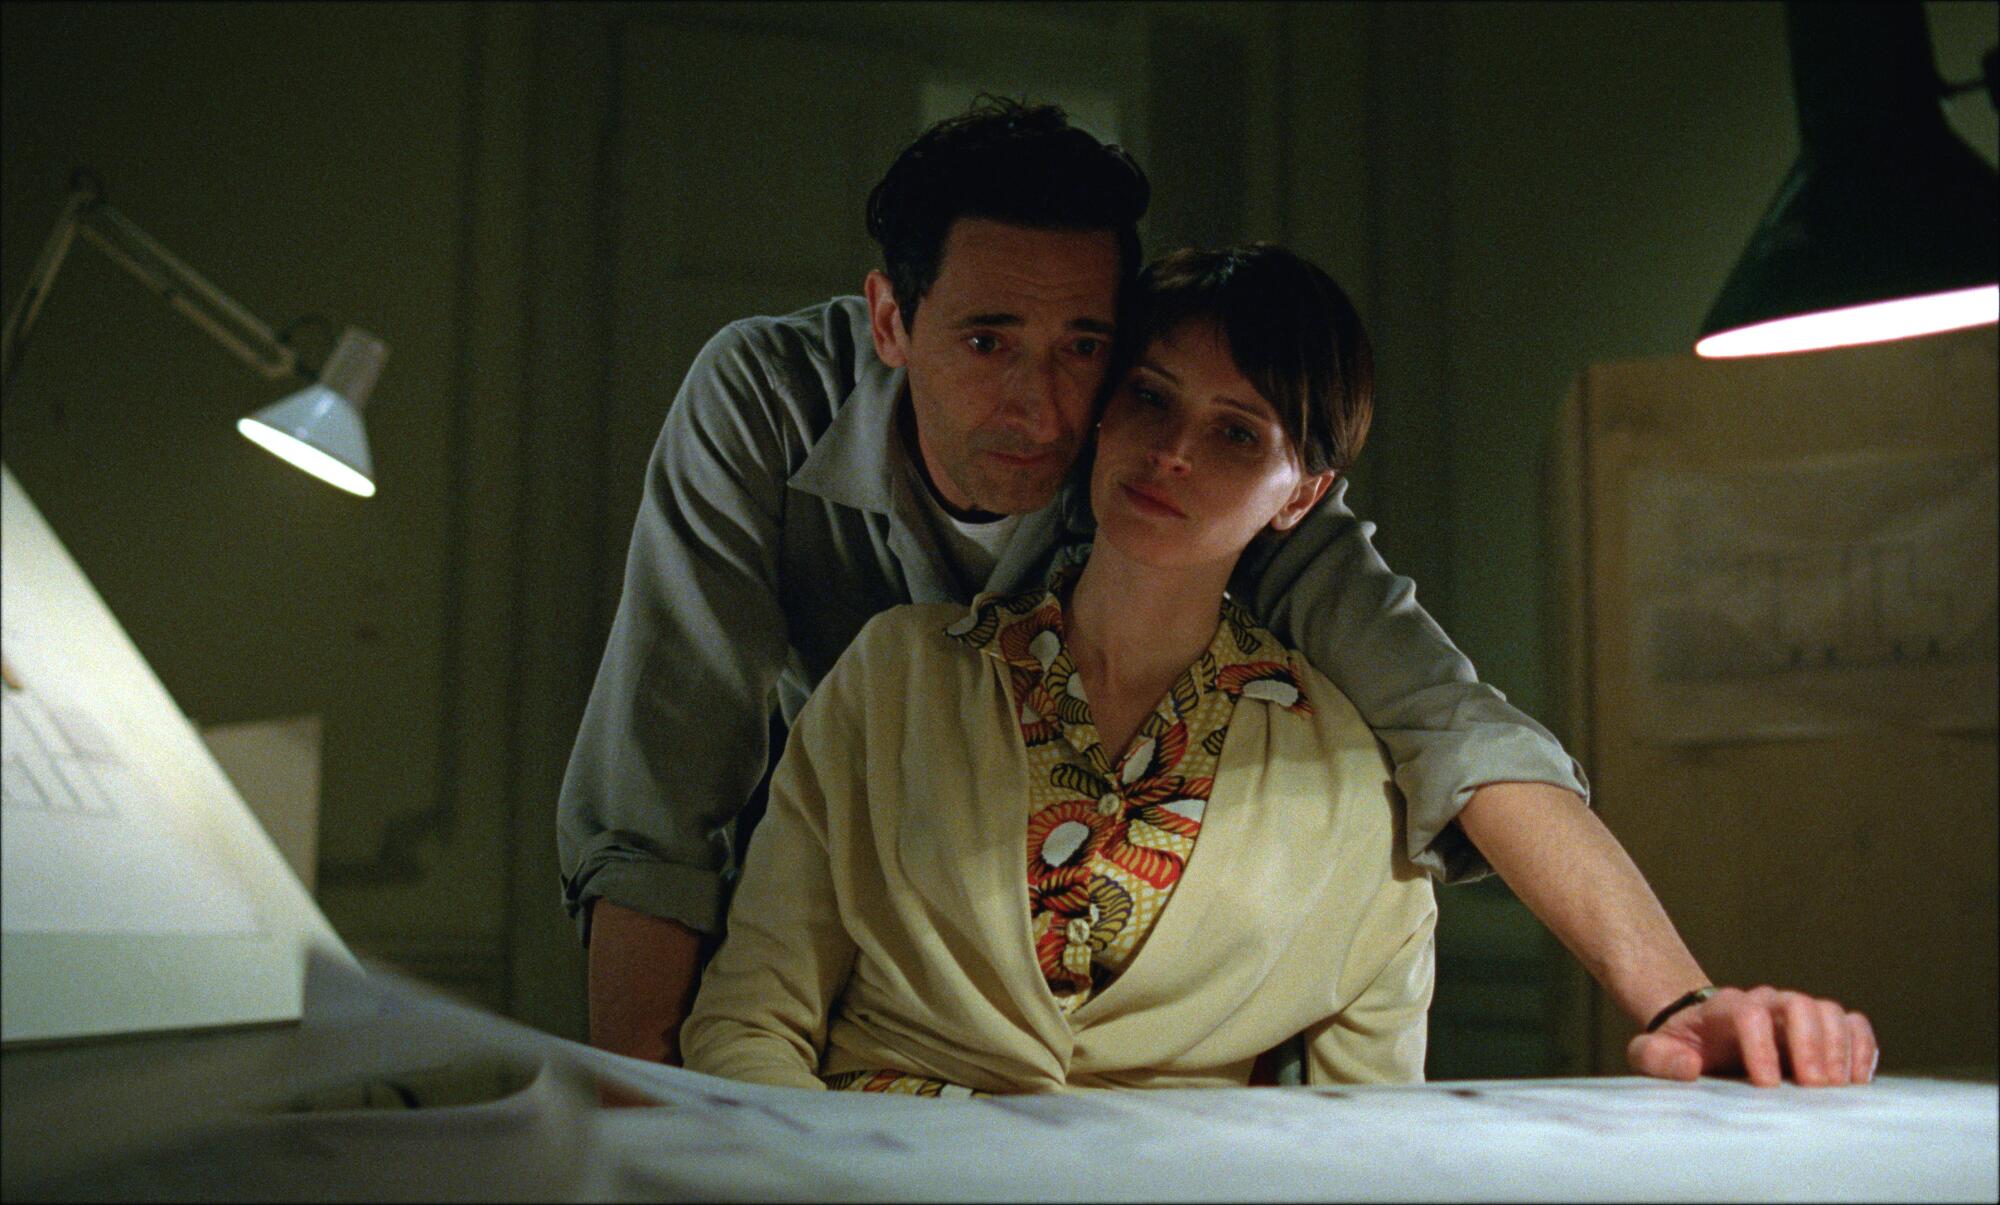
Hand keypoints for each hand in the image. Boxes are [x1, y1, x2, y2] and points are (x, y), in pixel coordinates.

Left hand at [1626, 985, 1878, 1086]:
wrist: (1698, 1034)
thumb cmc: (1677, 1047)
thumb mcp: (1651, 1053)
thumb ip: (1658, 1059)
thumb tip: (1690, 1068)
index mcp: (1723, 1008)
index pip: (1749, 1013)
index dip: (1762, 1047)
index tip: (1766, 1086)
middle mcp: (1765, 1002)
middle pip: (1799, 1005)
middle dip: (1810, 1045)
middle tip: (1814, 1088)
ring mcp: (1795, 1012)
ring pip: (1829, 1011)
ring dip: (1839, 1049)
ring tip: (1837, 1089)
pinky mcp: (1819, 1027)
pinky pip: (1852, 1024)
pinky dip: (1861, 1047)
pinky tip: (1858, 1079)